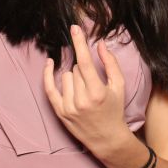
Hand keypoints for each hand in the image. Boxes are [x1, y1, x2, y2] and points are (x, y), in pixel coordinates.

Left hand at [43, 25, 127, 155]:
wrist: (106, 138)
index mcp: (97, 92)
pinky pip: (49, 88)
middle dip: (84, 70)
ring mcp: (68, 107)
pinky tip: (49, 64)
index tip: (74, 28)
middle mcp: (80, 100)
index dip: (80, 43)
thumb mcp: (119, 86)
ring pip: (66, 76)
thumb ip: (110, 63)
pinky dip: (48, 75)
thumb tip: (100, 44)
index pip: (85, 62)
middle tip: (93, 82)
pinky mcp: (59, 112)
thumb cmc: (115, 110)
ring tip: (84, 90)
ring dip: (74, 77)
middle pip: (77, 69)